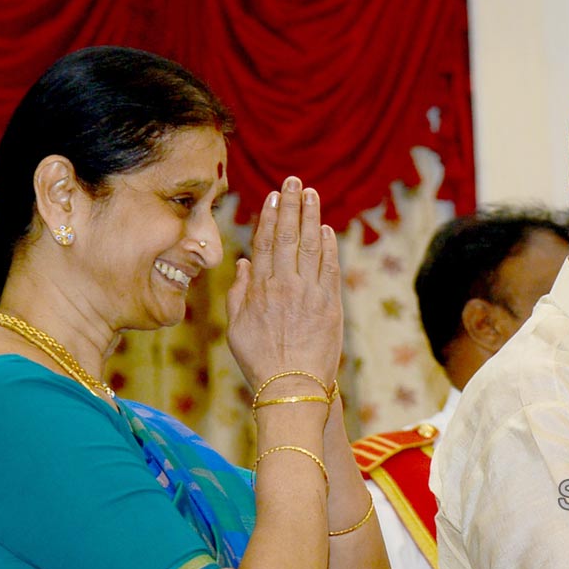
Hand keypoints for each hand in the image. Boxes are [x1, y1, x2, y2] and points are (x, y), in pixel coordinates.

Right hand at [226, 176, 342, 389]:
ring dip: (312, 216)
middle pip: (288, 236)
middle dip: (291, 205)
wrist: (292, 387)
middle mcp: (285, 284)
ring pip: (312, 245)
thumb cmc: (260, 362)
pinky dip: (329, 246)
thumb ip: (239, 294)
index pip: (265, 243)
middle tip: (294, 181)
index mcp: (259, 289)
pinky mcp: (331, 304)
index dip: (270, 216)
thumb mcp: (237, 329)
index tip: (273, 195)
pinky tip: (327, 229)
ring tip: (312, 194)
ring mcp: (310, 292)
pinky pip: (330, 267)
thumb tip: (244, 264)